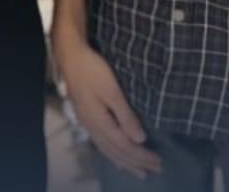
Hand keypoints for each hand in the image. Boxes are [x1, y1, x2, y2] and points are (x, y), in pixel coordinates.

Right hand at [52, 28, 160, 179]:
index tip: (158, 162)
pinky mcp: (86, 118)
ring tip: (138, 171)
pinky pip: (102, 144)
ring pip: (108, 150)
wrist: (70, 57)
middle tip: (154, 170)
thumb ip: (125, 116)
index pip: (125, 146)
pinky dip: (112, 154)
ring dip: (124, 162)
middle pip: (117, 152)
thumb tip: (140, 139)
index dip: (142, 156)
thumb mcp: (112, 91)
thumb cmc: (93, 70)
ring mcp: (88, 124)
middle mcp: (93, 128)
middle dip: (136, 162)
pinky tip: (116, 155)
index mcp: (100, 123)